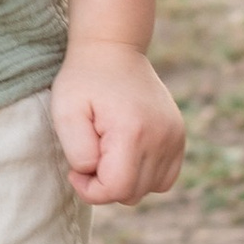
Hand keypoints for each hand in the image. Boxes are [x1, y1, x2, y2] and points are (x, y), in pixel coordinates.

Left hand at [52, 41, 185, 206]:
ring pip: (150, 189)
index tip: (76, 170)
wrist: (114, 49)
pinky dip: (145, 175)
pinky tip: (126, 154)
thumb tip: (95, 174)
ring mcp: (175, 137)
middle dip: (105, 185)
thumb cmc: (84, 80)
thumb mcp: (65, 113)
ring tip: (108, 152)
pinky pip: (165, 178)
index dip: (90, 190)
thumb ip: (78, 152)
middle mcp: (161, 137)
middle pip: (133, 194)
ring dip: (125, 181)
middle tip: (89, 155)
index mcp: (133, 132)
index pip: (116, 189)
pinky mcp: (179, 136)